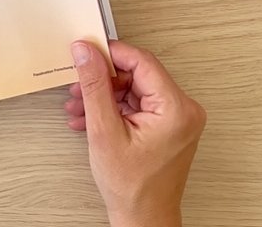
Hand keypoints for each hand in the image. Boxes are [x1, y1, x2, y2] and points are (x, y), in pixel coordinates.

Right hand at [65, 39, 205, 226]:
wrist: (143, 218)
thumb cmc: (132, 187)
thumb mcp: (104, 131)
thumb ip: (94, 86)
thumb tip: (86, 52)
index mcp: (175, 108)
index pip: (141, 61)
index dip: (110, 54)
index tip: (86, 52)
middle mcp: (183, 110)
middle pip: (137, 74)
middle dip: (103, 80)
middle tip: (78, 87)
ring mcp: (177, 118)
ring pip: (134, 88)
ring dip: (104, 95)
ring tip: (79, 107)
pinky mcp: (168, 125)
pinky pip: (137, 104)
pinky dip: (113, 108)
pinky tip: (91, 117)